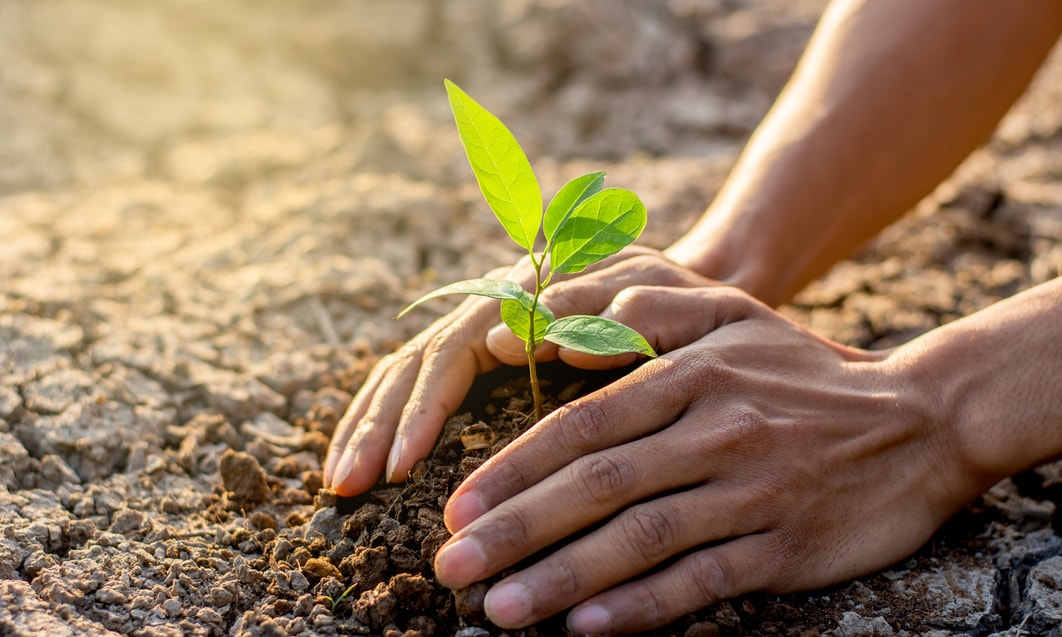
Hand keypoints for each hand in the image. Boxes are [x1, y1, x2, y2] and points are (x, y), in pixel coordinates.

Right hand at [324, 248, 715, 495]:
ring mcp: (480, 326)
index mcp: (522, 292)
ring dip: (370, 426)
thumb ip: (591, 313)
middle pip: (415, 362)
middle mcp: (489, 306)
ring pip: (408, 372)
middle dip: (377, 425)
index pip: (451, 350)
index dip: (424, 407)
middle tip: (347, 486)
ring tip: (339, 484)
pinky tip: (369, 461)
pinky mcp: (481, 352)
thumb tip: (502, 339)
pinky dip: (390, 422)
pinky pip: (423, 383)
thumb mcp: (652, 298)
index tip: (402, 464)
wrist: (684, 288)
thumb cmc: (674, 302)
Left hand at [434, 286, 975, 633]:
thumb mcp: (732, 315)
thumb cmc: (803, 368)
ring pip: (640, 538)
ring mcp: (752, 493)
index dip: (514, 470)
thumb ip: (640, 314)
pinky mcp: (784, 546)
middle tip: (450, 568)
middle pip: (598, 486)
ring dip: (562, 578)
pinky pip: (702, 580)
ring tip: (498, 609)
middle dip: (516, 530)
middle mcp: (717, 431)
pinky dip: (642, 606)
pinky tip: (587, 629)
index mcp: (693, 376)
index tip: (458, 509)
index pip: (584, 426)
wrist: (921, 420)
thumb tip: (546, 337)